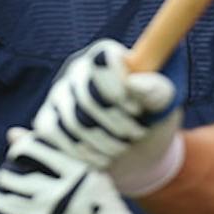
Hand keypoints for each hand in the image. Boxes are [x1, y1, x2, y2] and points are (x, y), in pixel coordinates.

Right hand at [29, 40, 182, 195]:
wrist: (139, 151)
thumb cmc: (153, 118)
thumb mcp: (165, 103)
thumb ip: (157, 89)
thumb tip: (133, 83)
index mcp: (107, 55)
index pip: (102, 61)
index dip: (118, 89)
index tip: (137, 110)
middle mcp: (78, 69)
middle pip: (86, 98)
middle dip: (117, 125)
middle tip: (136, 134)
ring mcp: (59, 95)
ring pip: (71, 122)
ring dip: (103, 144)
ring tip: (122, 148)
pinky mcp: (48, 122)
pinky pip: (53, 138)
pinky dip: (83, 154)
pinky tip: (103, 158)